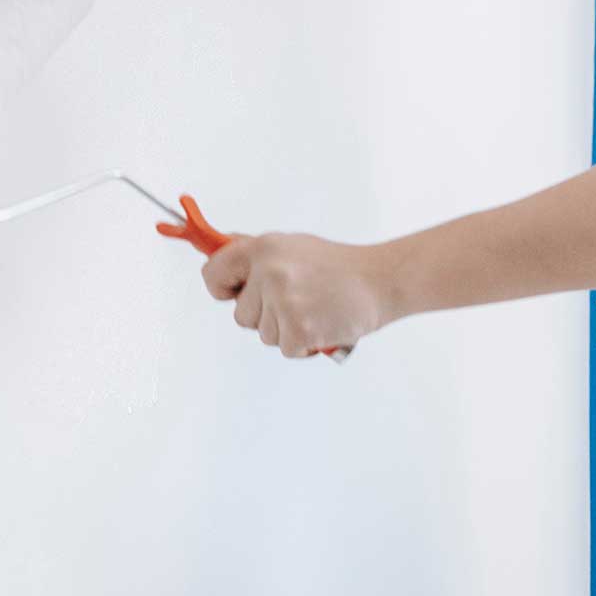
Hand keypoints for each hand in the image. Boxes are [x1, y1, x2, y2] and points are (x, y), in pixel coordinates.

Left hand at [199, 233, 395, 359]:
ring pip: (263, 334)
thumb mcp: (293, 247)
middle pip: (240, 314)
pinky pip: (285, 349)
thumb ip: (256, 254)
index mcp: (264, 248)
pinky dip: (303, 345)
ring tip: (315, 309)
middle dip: (264, 314)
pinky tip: (322, 324)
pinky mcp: (298, 328)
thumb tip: (215, 249)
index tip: (231, 293)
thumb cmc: (339, 266)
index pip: (214, 273)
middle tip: (299, 299)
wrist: (382, 280)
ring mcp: (283, 301)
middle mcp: (269, 272)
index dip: (221, 287)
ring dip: (286, 330)